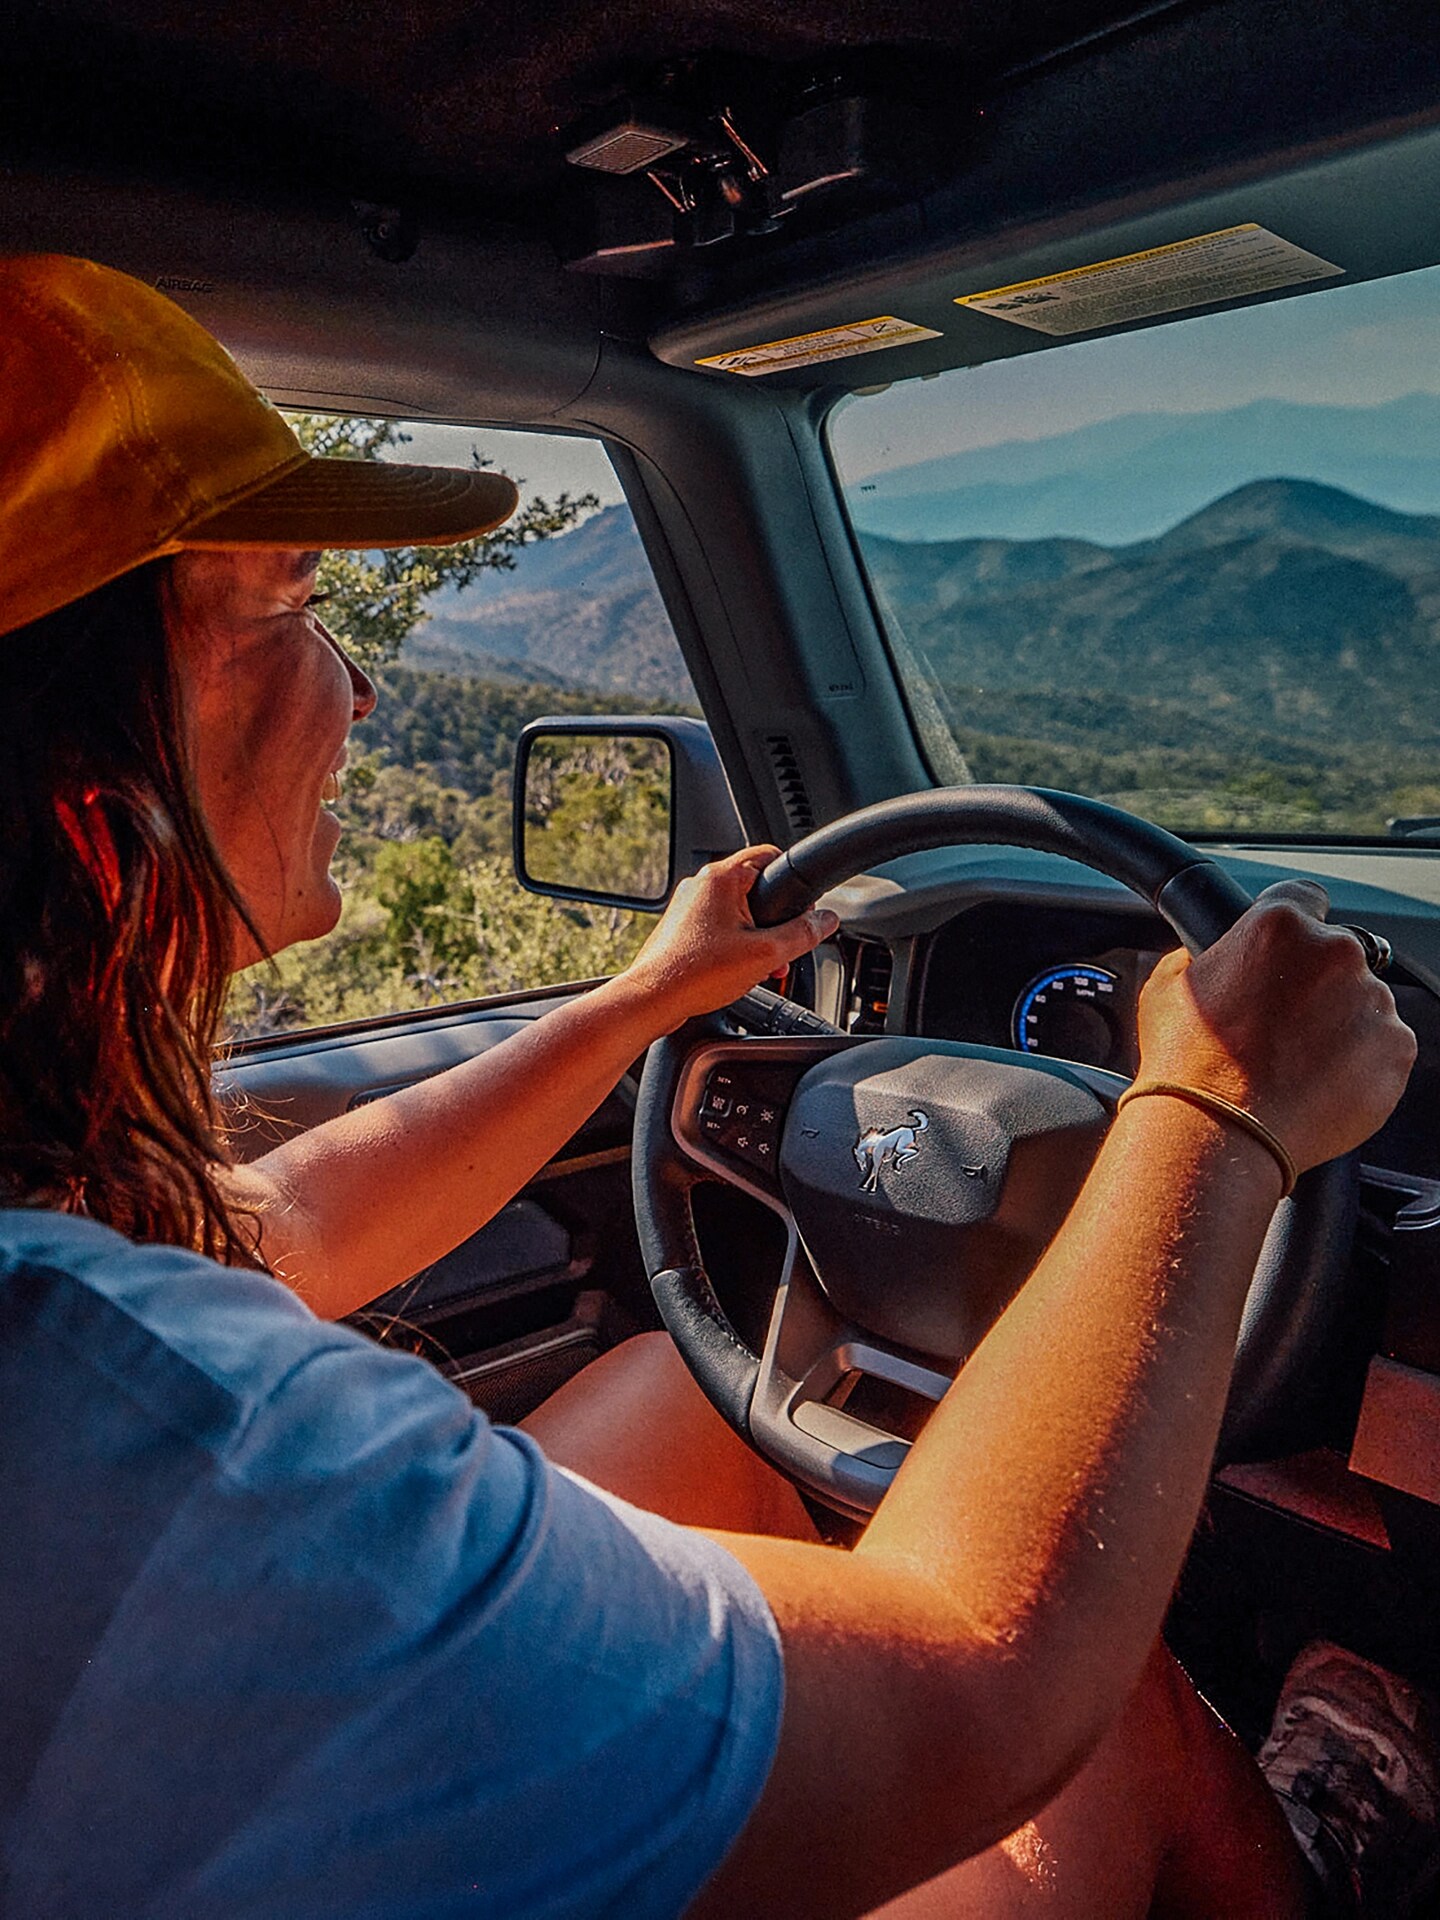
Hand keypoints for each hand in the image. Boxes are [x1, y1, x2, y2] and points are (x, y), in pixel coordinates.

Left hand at [621, 845, 838, 1031]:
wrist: (652, 1000)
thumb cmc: (695, 974)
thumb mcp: (766, 954)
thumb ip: (803, 934)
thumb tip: (826, 920)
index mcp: (721, 878)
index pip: (771, 856)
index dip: (794, 883)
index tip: (804, 909)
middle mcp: (701, 886)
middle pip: (756, 890)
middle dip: (776, 922)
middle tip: (781, 949)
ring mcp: (688, 907)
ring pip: (738, 913)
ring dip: (757, 938)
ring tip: (761, 967)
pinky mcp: (682, 929)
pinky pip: (719, 929)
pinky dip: (735, 946)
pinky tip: (739, 972)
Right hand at [1134, 880, 1415, 1171]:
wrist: (1218, 1133)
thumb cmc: (1187, 1064)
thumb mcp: (1166, 987)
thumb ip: (1199, 957)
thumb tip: (1206, 958)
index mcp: (1278, 924)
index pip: (1304, 897)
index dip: (1292, 927)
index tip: (1286, 952)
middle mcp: (1335, 952)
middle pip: (1337, 954)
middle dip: (1315, 983)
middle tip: (1280, 1025)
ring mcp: (1372, 1001)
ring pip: (1363, 1002)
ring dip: (1339, 1023)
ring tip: (1296, 1063)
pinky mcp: (1396, 1049)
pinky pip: (1384, 1046)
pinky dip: (1360, 1062)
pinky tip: (1318, 1083)